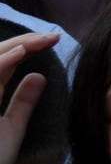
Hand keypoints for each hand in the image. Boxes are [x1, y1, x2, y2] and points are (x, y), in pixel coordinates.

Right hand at [0, 31, 59, 163]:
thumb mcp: (11, 128)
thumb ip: (22, 102)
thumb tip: (38, 76)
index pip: (4, 63)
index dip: (26, 48)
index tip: (52, 41)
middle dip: (24, 41)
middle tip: (52, 36)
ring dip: (16, 45)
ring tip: (42, 40)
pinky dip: (4, 61)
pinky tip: (22, 52)